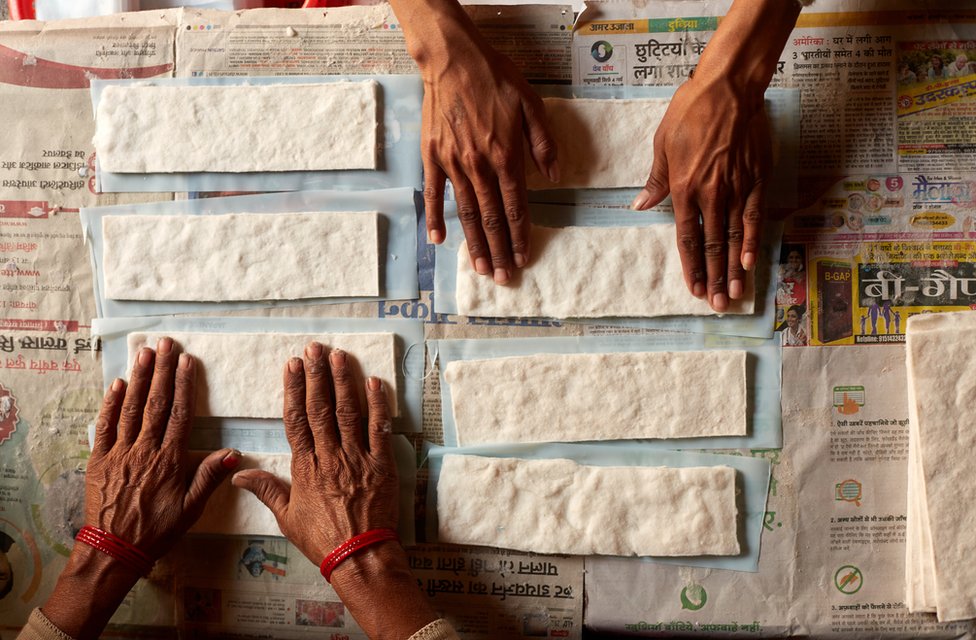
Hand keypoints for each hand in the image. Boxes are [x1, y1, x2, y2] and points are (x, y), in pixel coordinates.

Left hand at [42, 337, 238, 638]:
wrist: (114, 548)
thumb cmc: (157, 529)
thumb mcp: (191, 508)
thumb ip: (209, 477)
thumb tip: (233, 453)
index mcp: (170, 459)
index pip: (180, 414)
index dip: (184, 385)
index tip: (187, 361)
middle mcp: (145, 449)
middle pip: (156, 403)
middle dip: (161, 371)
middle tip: (165, 344)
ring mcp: (120, 452)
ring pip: (131, 408)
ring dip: (138, 378)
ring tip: (144, 353)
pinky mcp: (100, 459)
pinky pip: (105, 426)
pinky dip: (111, 403)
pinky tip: (116, 384)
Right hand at [233, 344, 396, 562]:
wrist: (359, 557)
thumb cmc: (322, 539)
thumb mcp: (287, 516)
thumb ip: (265, 489)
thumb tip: (238, 473)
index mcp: (305, 467)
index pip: (296, 420)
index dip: (294, 389)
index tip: (292, 365)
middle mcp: (330, 457)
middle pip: (321, 409)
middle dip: (317, 375)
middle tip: (314, 349)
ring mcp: (357, 459)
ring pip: (348, 413)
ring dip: (343, 381)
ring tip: (339, 356)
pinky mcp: (382, 465)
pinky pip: (380, 429)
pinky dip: (378, 405)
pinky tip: (374, 382)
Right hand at [408, 3, 558, 283]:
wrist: (453, 60)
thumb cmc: (495, 79)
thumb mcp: (531, 105)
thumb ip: (544, 144)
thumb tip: (554, 177)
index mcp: (506, 157)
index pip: (516, 208)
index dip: (521, 237)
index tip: (524, 259)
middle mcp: (479, 167)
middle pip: (490, 219)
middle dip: (499, 251)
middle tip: (504, 278)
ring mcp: (453, 165)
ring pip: (465, 214)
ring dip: (474, 245)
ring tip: (481, 269)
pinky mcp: (433, 158)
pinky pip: (433, 195)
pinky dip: (435, 219)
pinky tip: (438, 241)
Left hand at [629, 0, 799, 312]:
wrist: (728, 89)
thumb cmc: (690, 113)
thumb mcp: (662, 145)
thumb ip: (656, 180)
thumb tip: (641, 205)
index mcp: (683, 188)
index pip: (687, 238)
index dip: (691, 267)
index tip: (694, 290)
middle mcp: (710, 195)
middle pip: (711, 246)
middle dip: (714, 278)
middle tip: (718, 305)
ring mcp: (736, 188)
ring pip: (733, 238)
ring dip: (733, 268)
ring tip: (735, 293)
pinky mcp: (757, 179)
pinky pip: (754, 217)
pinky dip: (751, 240)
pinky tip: (751, 261)